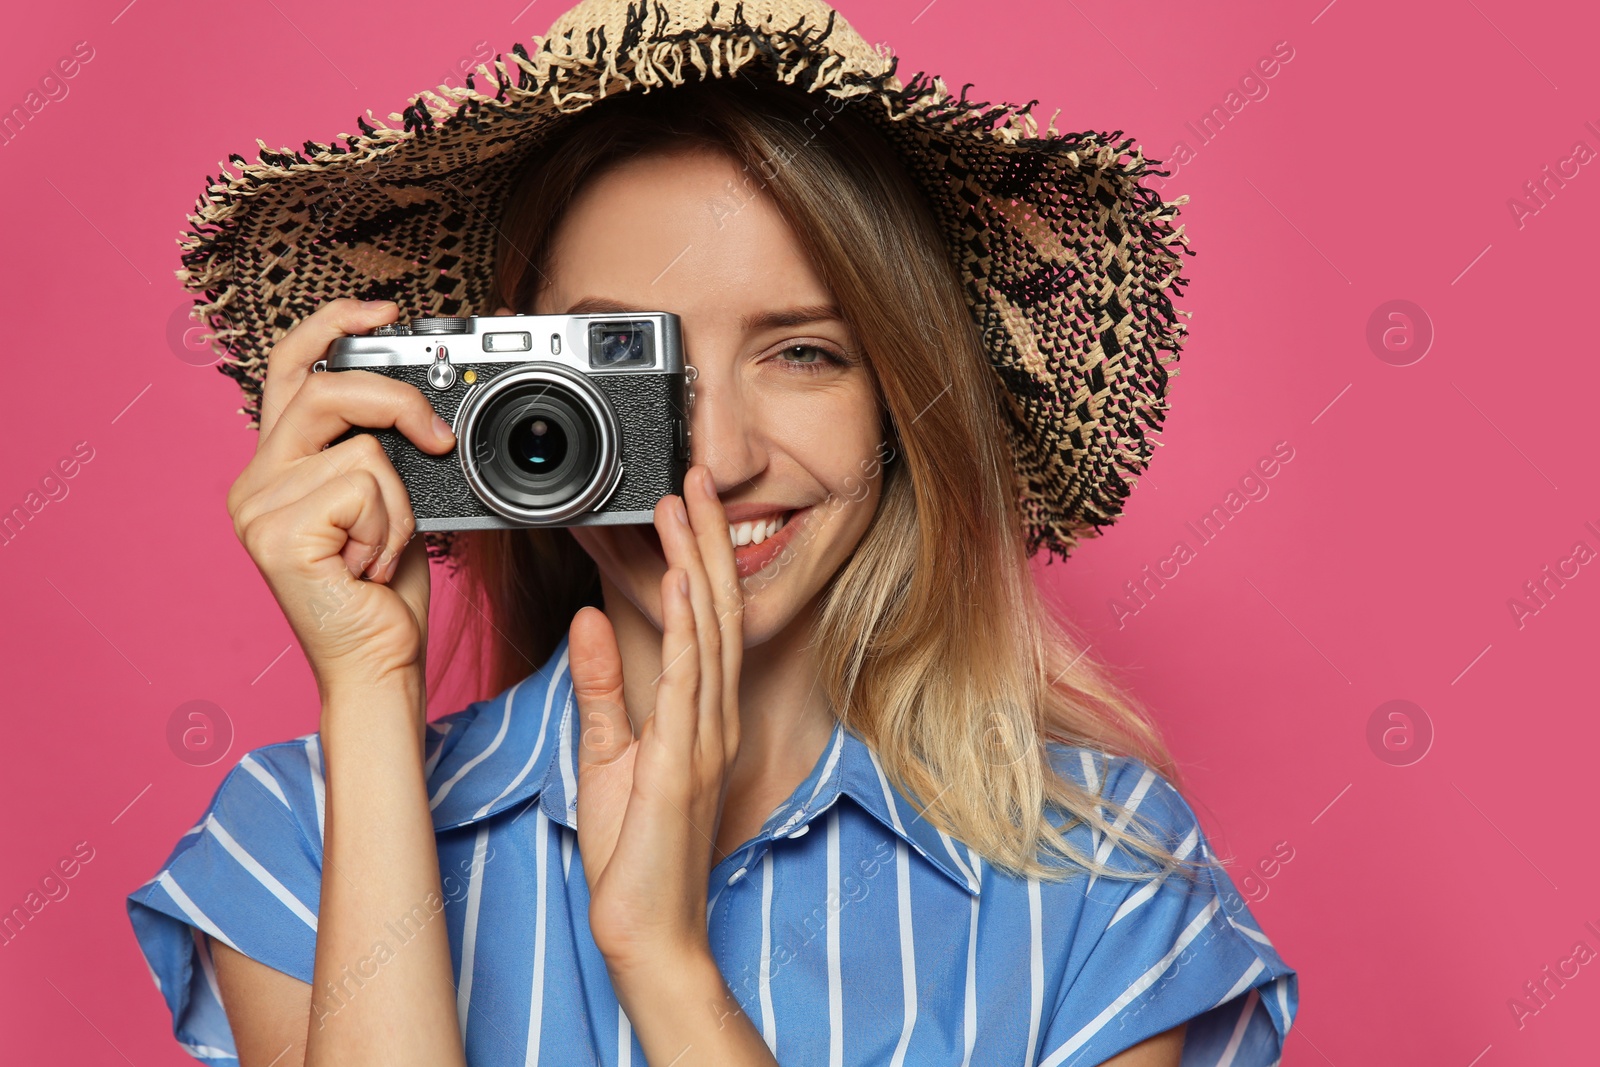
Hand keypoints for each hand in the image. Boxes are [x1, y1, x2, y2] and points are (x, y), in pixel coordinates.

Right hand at [224, 299, 456, 702]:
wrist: (379, 664)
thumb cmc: (385, 592)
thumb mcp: (388, 503)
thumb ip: (380, 450)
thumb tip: (420, 403)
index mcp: (276, 467)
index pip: (291, 369)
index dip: (332, 326)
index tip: (385, 309)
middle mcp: (254, 482)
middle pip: (325, 389)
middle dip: (397, 401)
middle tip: (438, 436)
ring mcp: (258, 508)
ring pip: (363, 446)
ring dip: (400, 502)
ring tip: (383, 547)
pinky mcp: (278, 533)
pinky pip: (367, 485)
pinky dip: (393, 526)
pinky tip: (371, 567)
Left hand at [569, 466, 744, 972]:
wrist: (647, 929)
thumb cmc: (634, 852)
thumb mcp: (608, 755)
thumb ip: (602, 687)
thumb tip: (588, 619)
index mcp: (697, 715)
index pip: (702, 619)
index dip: (696, 556)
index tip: (682, 505)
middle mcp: (712, 718)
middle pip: (714, 610)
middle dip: (704, 539)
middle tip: (693, 477)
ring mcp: (704, 738)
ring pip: (707, 632)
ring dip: (696, 563)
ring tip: (684, 506)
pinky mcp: (683, 762)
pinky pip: (688, 683)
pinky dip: (686, 628)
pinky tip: (681, 584)